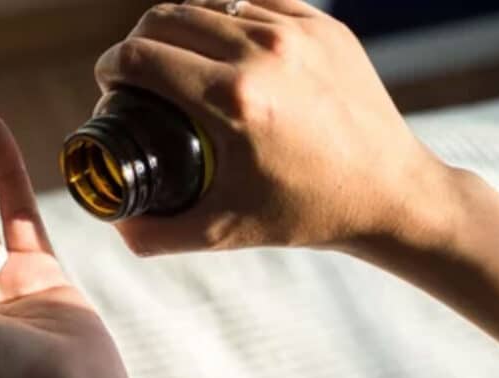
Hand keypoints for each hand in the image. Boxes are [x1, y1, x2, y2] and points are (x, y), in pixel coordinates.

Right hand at [95, 0, 452, 254]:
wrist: (390, 194)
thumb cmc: (306, 213)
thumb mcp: (222, 232)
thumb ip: (156, 234)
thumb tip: (114, 225)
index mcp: (233, 100)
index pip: (142, 57)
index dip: (110, 67)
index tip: (108, 82)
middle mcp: (264, 54)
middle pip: (166, 18)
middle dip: (136, 42)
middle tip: (134, 72)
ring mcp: (298, 32)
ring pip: (208, 2)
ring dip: (177, 24)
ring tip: (173, 55)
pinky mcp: (323, 25)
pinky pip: (253, 0)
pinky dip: (225, 16)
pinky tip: (219, 43)